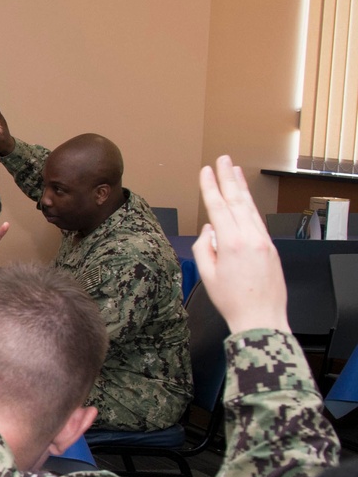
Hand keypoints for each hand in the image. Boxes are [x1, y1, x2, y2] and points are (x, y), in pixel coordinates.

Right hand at [193, 155, 288, 333]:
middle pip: (237, 201)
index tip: (206, 171)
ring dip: (242, 188)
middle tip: (224, 159)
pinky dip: (251, 207)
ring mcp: (263, 241)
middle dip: (229, 178)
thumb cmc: (232, 301)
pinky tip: (246, 200)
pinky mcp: (271, 247)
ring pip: (250, 208)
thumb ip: (204, 248)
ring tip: (236, 171)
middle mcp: (250, 237)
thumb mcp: (208, 275)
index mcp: (231, 243)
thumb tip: (209, 231)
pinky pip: (258, 221)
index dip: (211, 187)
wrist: (261, 317)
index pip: (218, 207)